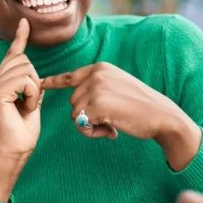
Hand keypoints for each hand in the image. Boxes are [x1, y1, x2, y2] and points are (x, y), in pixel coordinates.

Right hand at [0, 18, 42, 157]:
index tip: (25, 22)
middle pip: (24, 60)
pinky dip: (30, 94)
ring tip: (24, 108)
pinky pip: (24, 81)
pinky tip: (23, 108)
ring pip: (26, 69)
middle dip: (35, 81)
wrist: (13, 151)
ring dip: (33, 90)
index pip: (13, 54)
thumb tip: (35, 76)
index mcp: (0, 82)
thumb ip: (31, 87)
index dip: (20, 38)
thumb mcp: (31, 104)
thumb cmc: (22, 133)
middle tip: (28, 103)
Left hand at [40, 62, 200, 169]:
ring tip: (111, 126)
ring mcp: (96, 88)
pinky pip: (81, 125)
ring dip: (90, 126)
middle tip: (108, 122)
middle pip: (72, 101)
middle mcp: (96, 75)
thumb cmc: (143, 108)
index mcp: (101, 68)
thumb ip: (99, 92)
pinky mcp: (97, 105)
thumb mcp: (119, 89)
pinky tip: (111, 131)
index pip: (71, 76)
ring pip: (75, 114)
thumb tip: (81, 114)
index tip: (40, 83)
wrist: (162, 116)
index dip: (54, 82)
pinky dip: (93, 133)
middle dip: (86, 117)